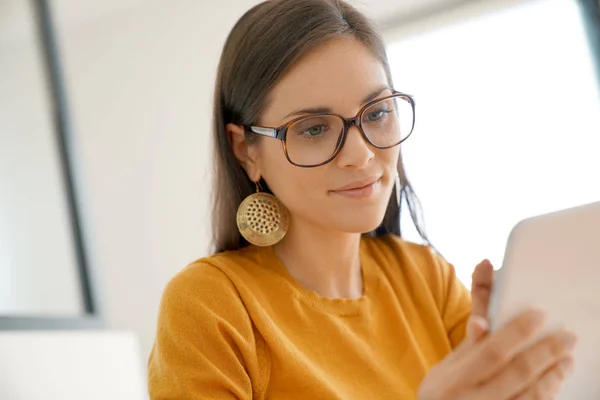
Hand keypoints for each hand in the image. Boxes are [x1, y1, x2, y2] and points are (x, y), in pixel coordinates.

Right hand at [418, 261, 576, 399]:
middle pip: (517, 372)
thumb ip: (467, 345)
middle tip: (567, 336)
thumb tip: (481, 319)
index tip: (538, 315)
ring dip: (554, 374)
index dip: (516, 332)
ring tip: (566, 358)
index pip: (491, 352)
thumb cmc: (442, 394)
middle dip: (546, 352)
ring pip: (530, 395)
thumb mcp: (446, 369)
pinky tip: (555, 381)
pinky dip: (546, 394)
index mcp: (454, 379)